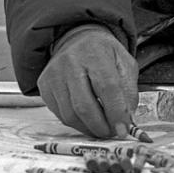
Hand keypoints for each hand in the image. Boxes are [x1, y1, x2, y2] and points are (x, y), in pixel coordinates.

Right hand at [37, 24, 137, 138]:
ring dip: (89, 128)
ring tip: (101, 128)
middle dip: (101, 126)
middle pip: (84, 106)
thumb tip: (127, 120)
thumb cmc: (103, 53)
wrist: (77, 39)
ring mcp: (54, 74)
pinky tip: (87, 119)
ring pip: (70, 115)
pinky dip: (76, 123)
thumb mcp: (124, 63)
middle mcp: (70, 62)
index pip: (107, 87)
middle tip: (112, 133)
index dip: (116, 112)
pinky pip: (60, 115)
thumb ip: (128, 91)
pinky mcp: (44, 86)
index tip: (123, 130)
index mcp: (95, 52)